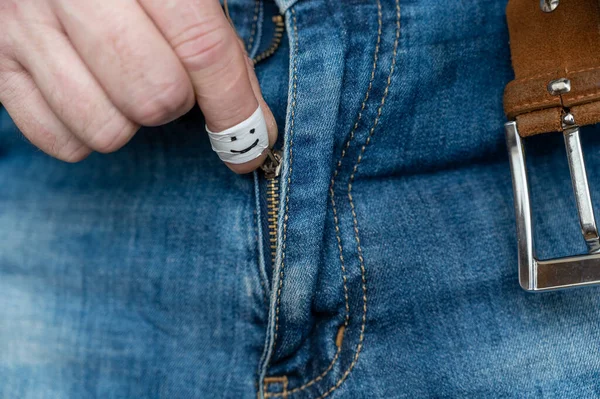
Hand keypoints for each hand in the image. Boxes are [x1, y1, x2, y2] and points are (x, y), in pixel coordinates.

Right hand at [0, 0, 276, 172]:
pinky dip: (84, 134)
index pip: (203, 48)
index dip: (235, 106)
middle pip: (155, 97)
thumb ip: (216, 40)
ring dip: (130, 121)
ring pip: (105, 129)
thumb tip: (256, 122)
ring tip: (123, 84)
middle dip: (176, 104)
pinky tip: (89, 96)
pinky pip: (57, 140)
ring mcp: (24, 26)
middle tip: (169, 81)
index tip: (253, 145)